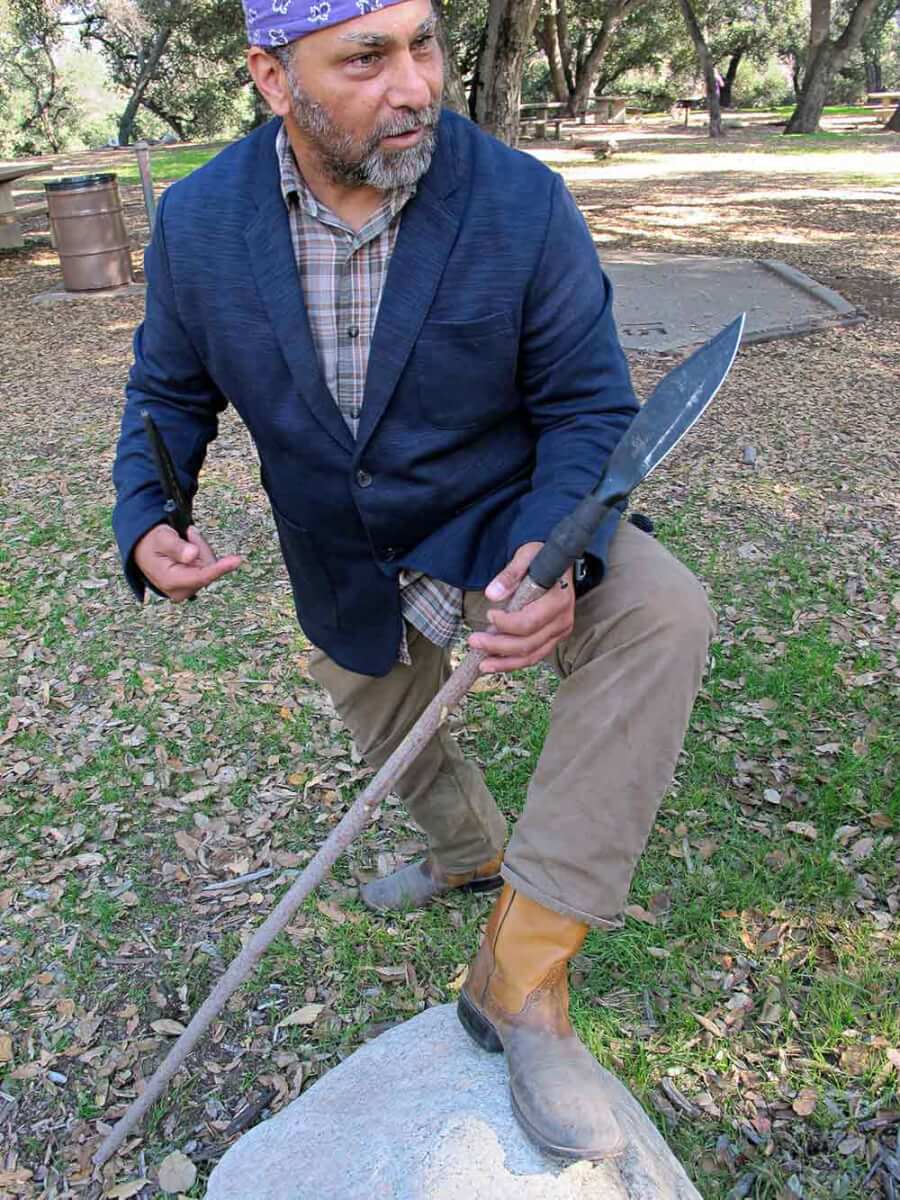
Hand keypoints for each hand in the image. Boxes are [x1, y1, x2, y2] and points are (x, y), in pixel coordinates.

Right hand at [134, 524, 242, 603]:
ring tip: (186, 539)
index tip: (237, 560)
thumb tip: (192, 555)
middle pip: (208, 567)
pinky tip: (190, 549)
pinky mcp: (195, 585)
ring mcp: (189, 590)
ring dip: (201, 549)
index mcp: (170, 581)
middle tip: (188, 533)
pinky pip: (209, 567)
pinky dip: (202, 554)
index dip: (219, 568)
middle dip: (201, 547)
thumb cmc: (153, 542)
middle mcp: (181, 591)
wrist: (145, 550)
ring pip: (210, 566)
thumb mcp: (162, 538)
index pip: (200, 576)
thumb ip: (176, 546)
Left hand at [469, 541, 573, 673]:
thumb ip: (510, 574)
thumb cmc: (541, 558)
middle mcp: (563, 620)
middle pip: (528, 643)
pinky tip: (494, 663)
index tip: (488, 614)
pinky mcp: (552, 639)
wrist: (557, 565)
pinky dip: (513, 663)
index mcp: (559, 599)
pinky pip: (533, 657)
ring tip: (481, 663)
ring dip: (504, 661)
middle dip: (498, 646)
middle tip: (473, 640)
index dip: (506, 624)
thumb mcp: (526, 556)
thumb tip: (492, 594)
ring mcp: (559, 632)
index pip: (530, 622)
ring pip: (531, 656)